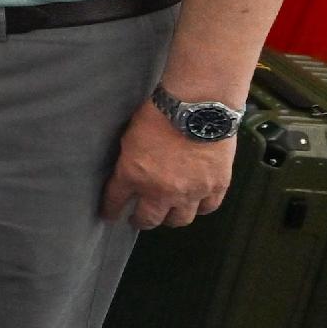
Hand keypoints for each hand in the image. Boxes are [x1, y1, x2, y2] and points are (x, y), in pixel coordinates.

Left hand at [104, 100, 233, 229]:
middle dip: (141, 221)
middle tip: (139, 218)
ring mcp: (190, 192)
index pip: (116, 202)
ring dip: (171, 218)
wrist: (198, 106)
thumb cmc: (161, 114)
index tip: (111, 215)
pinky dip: (200, 207)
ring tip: (169, 212)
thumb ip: (129, 161)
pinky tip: (196, 202)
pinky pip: (207, 208)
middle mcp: (160, 191)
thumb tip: (128, 173)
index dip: (111, 211)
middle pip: (148, 220)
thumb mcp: (130, 137)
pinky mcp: (215, 187)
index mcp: (133, 176)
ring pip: (179, 220)